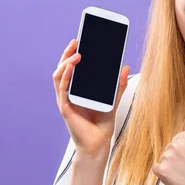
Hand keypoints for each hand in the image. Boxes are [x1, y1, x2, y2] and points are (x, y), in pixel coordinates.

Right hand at [53, 39, 129, 158]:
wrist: (98, 145)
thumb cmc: (102, 124)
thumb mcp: (113, 100)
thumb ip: (118, 85)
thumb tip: (125, 67)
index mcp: (77, 90)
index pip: (71, 68)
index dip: (72, 53)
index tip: (80, 40)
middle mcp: (68, 93)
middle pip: (62, 68)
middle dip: (67, 53)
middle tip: (76, 41)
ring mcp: (65, 100)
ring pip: (59, 76)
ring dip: (65, 62)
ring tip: (77, 53)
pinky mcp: (65, 108)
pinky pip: (62, 89)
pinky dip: (65, 76)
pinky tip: (71, 67)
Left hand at [152, 107, 184, 184]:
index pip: (178, 141)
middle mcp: (174, 144)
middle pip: (170, 149)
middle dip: (178, 158)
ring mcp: (166, 158)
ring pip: (164, 159)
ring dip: (171, 166)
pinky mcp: (160, 171)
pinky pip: (157, 169)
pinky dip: (164, 175)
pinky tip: (176, 178)